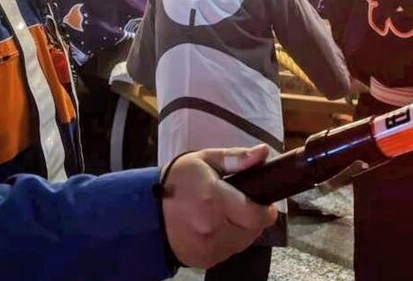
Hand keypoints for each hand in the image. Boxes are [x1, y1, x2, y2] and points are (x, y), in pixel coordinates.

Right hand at [161, 145, 276, 268]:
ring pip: (243, 243)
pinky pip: (229, 252)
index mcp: (214, 199)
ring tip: (228, 214)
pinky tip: (217, 226)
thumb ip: (236, 158)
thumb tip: (263, 152)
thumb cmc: (177, 180)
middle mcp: (213, 228)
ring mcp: (209, 248)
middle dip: (253, 217)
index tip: (264, 201)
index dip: (265, 209)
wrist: (147, 210)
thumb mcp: (204, 159)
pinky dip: (229, 240)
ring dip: (242, 229)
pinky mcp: (205, 261)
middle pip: (252, 230)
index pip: (255, 214)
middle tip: (243, 204)